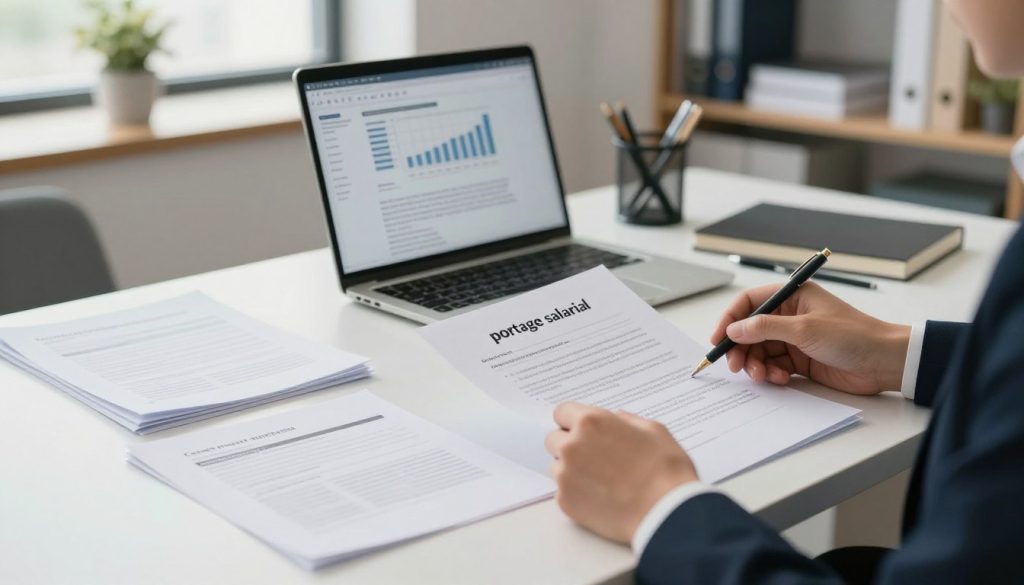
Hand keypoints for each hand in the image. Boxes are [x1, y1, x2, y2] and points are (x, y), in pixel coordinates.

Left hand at [545, 402, 697, 543]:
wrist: (665, 513)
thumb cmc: (664, 471)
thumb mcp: (653, 430)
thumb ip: (626, 420)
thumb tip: (617, 420)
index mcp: (590, 423)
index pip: (562, 412)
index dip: (573, 421)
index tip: (581, 429)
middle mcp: (571, 446)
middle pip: (554, 439)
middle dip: (569, 444)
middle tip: (594, 456)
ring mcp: (565, 476)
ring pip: (557, 466)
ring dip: (572, 469)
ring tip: (602, 480)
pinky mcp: (565, 502)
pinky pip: (563, 491)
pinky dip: (577, 493)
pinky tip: (602, 497)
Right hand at [713, 281, 909, 394]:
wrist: (884, 362)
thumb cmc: (853, 335)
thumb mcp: (804, 328)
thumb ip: (765, 328)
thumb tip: (734, 328)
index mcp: (792, 296)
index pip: (749, 303)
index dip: (730, 319)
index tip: (719, 339)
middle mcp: (790, 316)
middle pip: (750, 330)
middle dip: (741, 348)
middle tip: (735, 366)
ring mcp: (794, 339)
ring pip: (760, 351)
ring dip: (756, 364)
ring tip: (762, 376)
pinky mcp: (800, 360)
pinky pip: (773, 366)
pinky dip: (771, 373)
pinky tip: (780, 378)